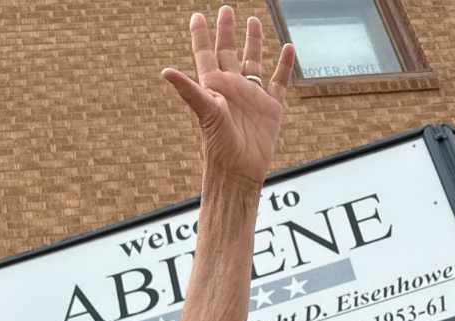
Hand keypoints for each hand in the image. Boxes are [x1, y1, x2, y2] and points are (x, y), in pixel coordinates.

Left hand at [161, 7, 295, 185]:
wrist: (240, 171)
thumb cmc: (219, 145)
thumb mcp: (205, 113)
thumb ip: (189, 91)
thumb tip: (166, 72)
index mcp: (213, 86)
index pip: (205, 54)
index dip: (201, 35)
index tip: (197, 16)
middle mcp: (231, 87)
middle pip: (229, 52)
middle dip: (227, 31)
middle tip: (226, 9)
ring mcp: (251, 96)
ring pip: (253, 62)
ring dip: (254, 42)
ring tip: (253, 21)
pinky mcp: (271, 107)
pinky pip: (279, 81)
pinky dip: (284, 65)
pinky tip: (288, 49)